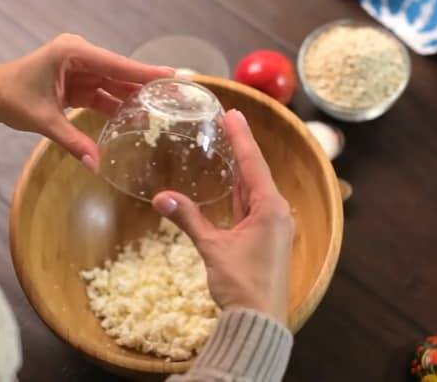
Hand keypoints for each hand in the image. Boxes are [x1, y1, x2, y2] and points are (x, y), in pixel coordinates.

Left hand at [0, 33, 173, 171]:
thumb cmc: (12, 98)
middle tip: (176, 94)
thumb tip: (96, 166)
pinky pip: (105, 93)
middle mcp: (80, 56)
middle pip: (120, 72)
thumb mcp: (44, 120)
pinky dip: (118, 105)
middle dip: (145, 84)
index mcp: (73, 53)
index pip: (116, 64)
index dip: (144, 71)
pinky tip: (137, 116)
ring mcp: (81, 68)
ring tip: (162, 109)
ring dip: (134, 97)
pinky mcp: (79, 82)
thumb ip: (73, 141)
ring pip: (115, 84)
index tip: (172, 75)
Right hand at [151, 110, 294, 323]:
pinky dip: (239, 195)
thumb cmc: (242, 283)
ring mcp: (274, 227)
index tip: (233, 113)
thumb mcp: (213, 248)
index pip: (253, 164)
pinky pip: (252, 209)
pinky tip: (228, 188)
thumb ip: (188, 219)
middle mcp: (276, 213)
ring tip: (225, 149)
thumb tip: (160, 198)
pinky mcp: (267, 240)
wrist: (259, 321)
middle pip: (256, 174)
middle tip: (226, 124)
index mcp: (269, 208)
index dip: (242, 137)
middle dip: (241, 150)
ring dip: (240, 173)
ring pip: (254, 192)